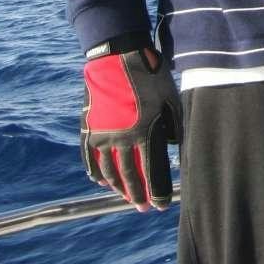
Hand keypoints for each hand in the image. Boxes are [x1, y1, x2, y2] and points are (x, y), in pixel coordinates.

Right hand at [81, 42, 181, 210]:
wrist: (118, 54)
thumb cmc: (150, 74)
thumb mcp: (170, 98)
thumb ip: (173, 126)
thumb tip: (174, 147)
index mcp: (143, 132)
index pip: (151, 172)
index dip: (156, 192)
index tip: (160, 206)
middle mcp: (120, 138)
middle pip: (129, 176)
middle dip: (137, 195)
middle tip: (142, 208)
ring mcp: (102, 133)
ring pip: (109, 170)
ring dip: (117, 187)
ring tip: (125, 197)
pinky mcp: (89, 126)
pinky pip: (89, 157)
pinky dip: (95, 172)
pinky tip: (101, 181)